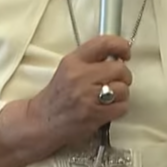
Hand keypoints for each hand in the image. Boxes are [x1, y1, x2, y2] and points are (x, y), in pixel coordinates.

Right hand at [27, 34, 132, 148]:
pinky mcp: (94, 115)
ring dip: (122, 94)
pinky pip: (122, 107)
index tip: (125, 52)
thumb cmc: (56, 97)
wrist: (41, 122)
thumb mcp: (67, 70)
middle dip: (124, 76)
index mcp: (73, 61)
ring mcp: (87, 97)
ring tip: (110, 98)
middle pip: (120, 69)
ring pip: (123, 89)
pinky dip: (119, 108)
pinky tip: (108, 109)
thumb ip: (90, 61)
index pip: (104, 43)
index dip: (121, 46)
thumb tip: (117, 57)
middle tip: (117, 81)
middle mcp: (80, 76)